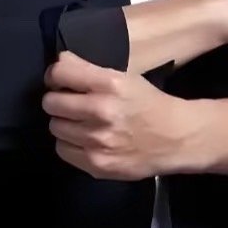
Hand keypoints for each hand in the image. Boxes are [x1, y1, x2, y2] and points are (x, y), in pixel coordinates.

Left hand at [41, 52, 190, 179]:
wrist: (177, 139)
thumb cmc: (149, 103)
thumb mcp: (124, 78)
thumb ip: (89, 70)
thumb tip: (58, 62)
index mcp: (110, 85)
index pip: (60, 73)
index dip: (55, 75)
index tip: (59, 81)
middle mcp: (101, 111)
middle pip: (51, 102)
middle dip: (57, 100)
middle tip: (70, 103)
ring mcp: (98, 141)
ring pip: (55, 127)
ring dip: (64, 123)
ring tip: (80, 122)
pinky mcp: (97, 164)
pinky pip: (63, 149)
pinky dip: (70, 143)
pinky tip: (85, 140)